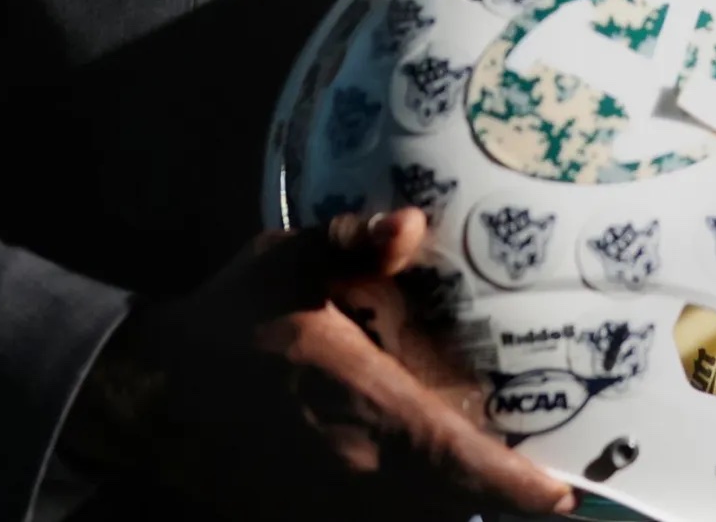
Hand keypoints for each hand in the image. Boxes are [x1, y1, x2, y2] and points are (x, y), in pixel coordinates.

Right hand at [63, 208, 575, 521]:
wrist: (150, 395)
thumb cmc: (231, 322)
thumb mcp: (288, 262)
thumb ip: (354, 244)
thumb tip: (412, 224)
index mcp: (367, 408)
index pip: (463, 464)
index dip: (520, 488)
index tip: (564, 495)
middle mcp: (360, 472)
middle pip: (456, 505)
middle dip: (497, 496)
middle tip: (541, 473)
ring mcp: (332, 506)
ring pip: (419, 519)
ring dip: (452, 502)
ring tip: (489, 478)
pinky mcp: (306, 517)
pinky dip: (409, 509)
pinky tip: (420, 481)